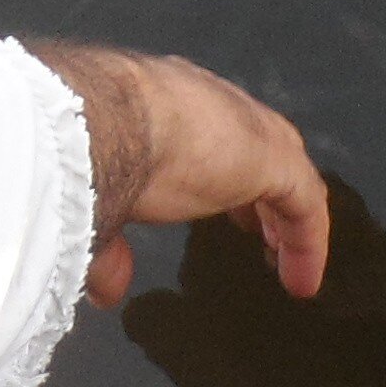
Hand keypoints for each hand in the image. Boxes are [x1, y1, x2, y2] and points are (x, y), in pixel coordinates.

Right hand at [26, 40, 330, 305]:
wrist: (98, 120)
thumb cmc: (80, 148)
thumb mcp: (92, 198)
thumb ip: (106, 240)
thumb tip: (108, 287)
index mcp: (163, 100)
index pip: (203, 133)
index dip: (215, 171)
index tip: (219, 207)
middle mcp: (209, 104)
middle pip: (252, 146)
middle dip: (258, 188)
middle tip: (258, 228)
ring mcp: (246, 128)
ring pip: (284, 171)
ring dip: (284, 216)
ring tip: (286, 258)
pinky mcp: (272, 158)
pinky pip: (304, 202)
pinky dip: (305, 241)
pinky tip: (301, 278)